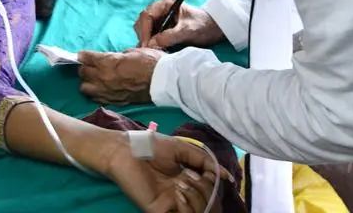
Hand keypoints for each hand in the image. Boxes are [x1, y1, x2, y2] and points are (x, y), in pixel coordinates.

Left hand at [78, 48, 163, 104]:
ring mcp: (107, 92)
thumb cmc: (151, 62)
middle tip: (91, 65)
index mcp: (107, 62)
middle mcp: (103, 78)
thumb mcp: (132, 51)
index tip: (83, 55)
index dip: (83, 56)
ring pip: (85, 88)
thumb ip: (117, 57)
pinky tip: (101, 89)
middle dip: (85, 68)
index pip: (86, 58)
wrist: (163, 82)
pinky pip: (96, 98)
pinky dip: (96, 93)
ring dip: (88, 82)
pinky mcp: (114, 101)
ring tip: (94, 79)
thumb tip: (113, 59)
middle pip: (83, 73)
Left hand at [105, 133, 228, 212]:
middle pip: (208, 203)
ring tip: (183, 182)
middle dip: (207, 189)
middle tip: (193, 176)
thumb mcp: (183, 150)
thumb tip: (226, 176)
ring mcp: (170, 204)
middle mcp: (181, 195)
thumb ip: (204, 161)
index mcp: (187, 181)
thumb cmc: (151, 146)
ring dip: (197, 197)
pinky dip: (187, 206)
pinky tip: (178, 191)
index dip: (214, 184)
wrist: (126, 149)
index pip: (210, 192)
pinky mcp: (158, 210)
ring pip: (198, 212)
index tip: (208, 172)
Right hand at [134, 0, 224, 49]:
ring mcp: (160, 18)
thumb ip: (169, 36)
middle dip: (144, 36)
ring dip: (147, 40)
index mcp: (165, 3)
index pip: (147, 15)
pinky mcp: (162, 27)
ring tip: (154, 51)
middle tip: (148, 51)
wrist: (214, 29)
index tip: (146, 45)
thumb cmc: (203, 26)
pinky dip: (151, 43)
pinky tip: (157, 50)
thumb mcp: (188, 31)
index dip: (144, 31)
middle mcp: (160, 9)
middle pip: (143, 22)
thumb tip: (151, 44)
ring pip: (145, 29)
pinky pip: (151, 35)